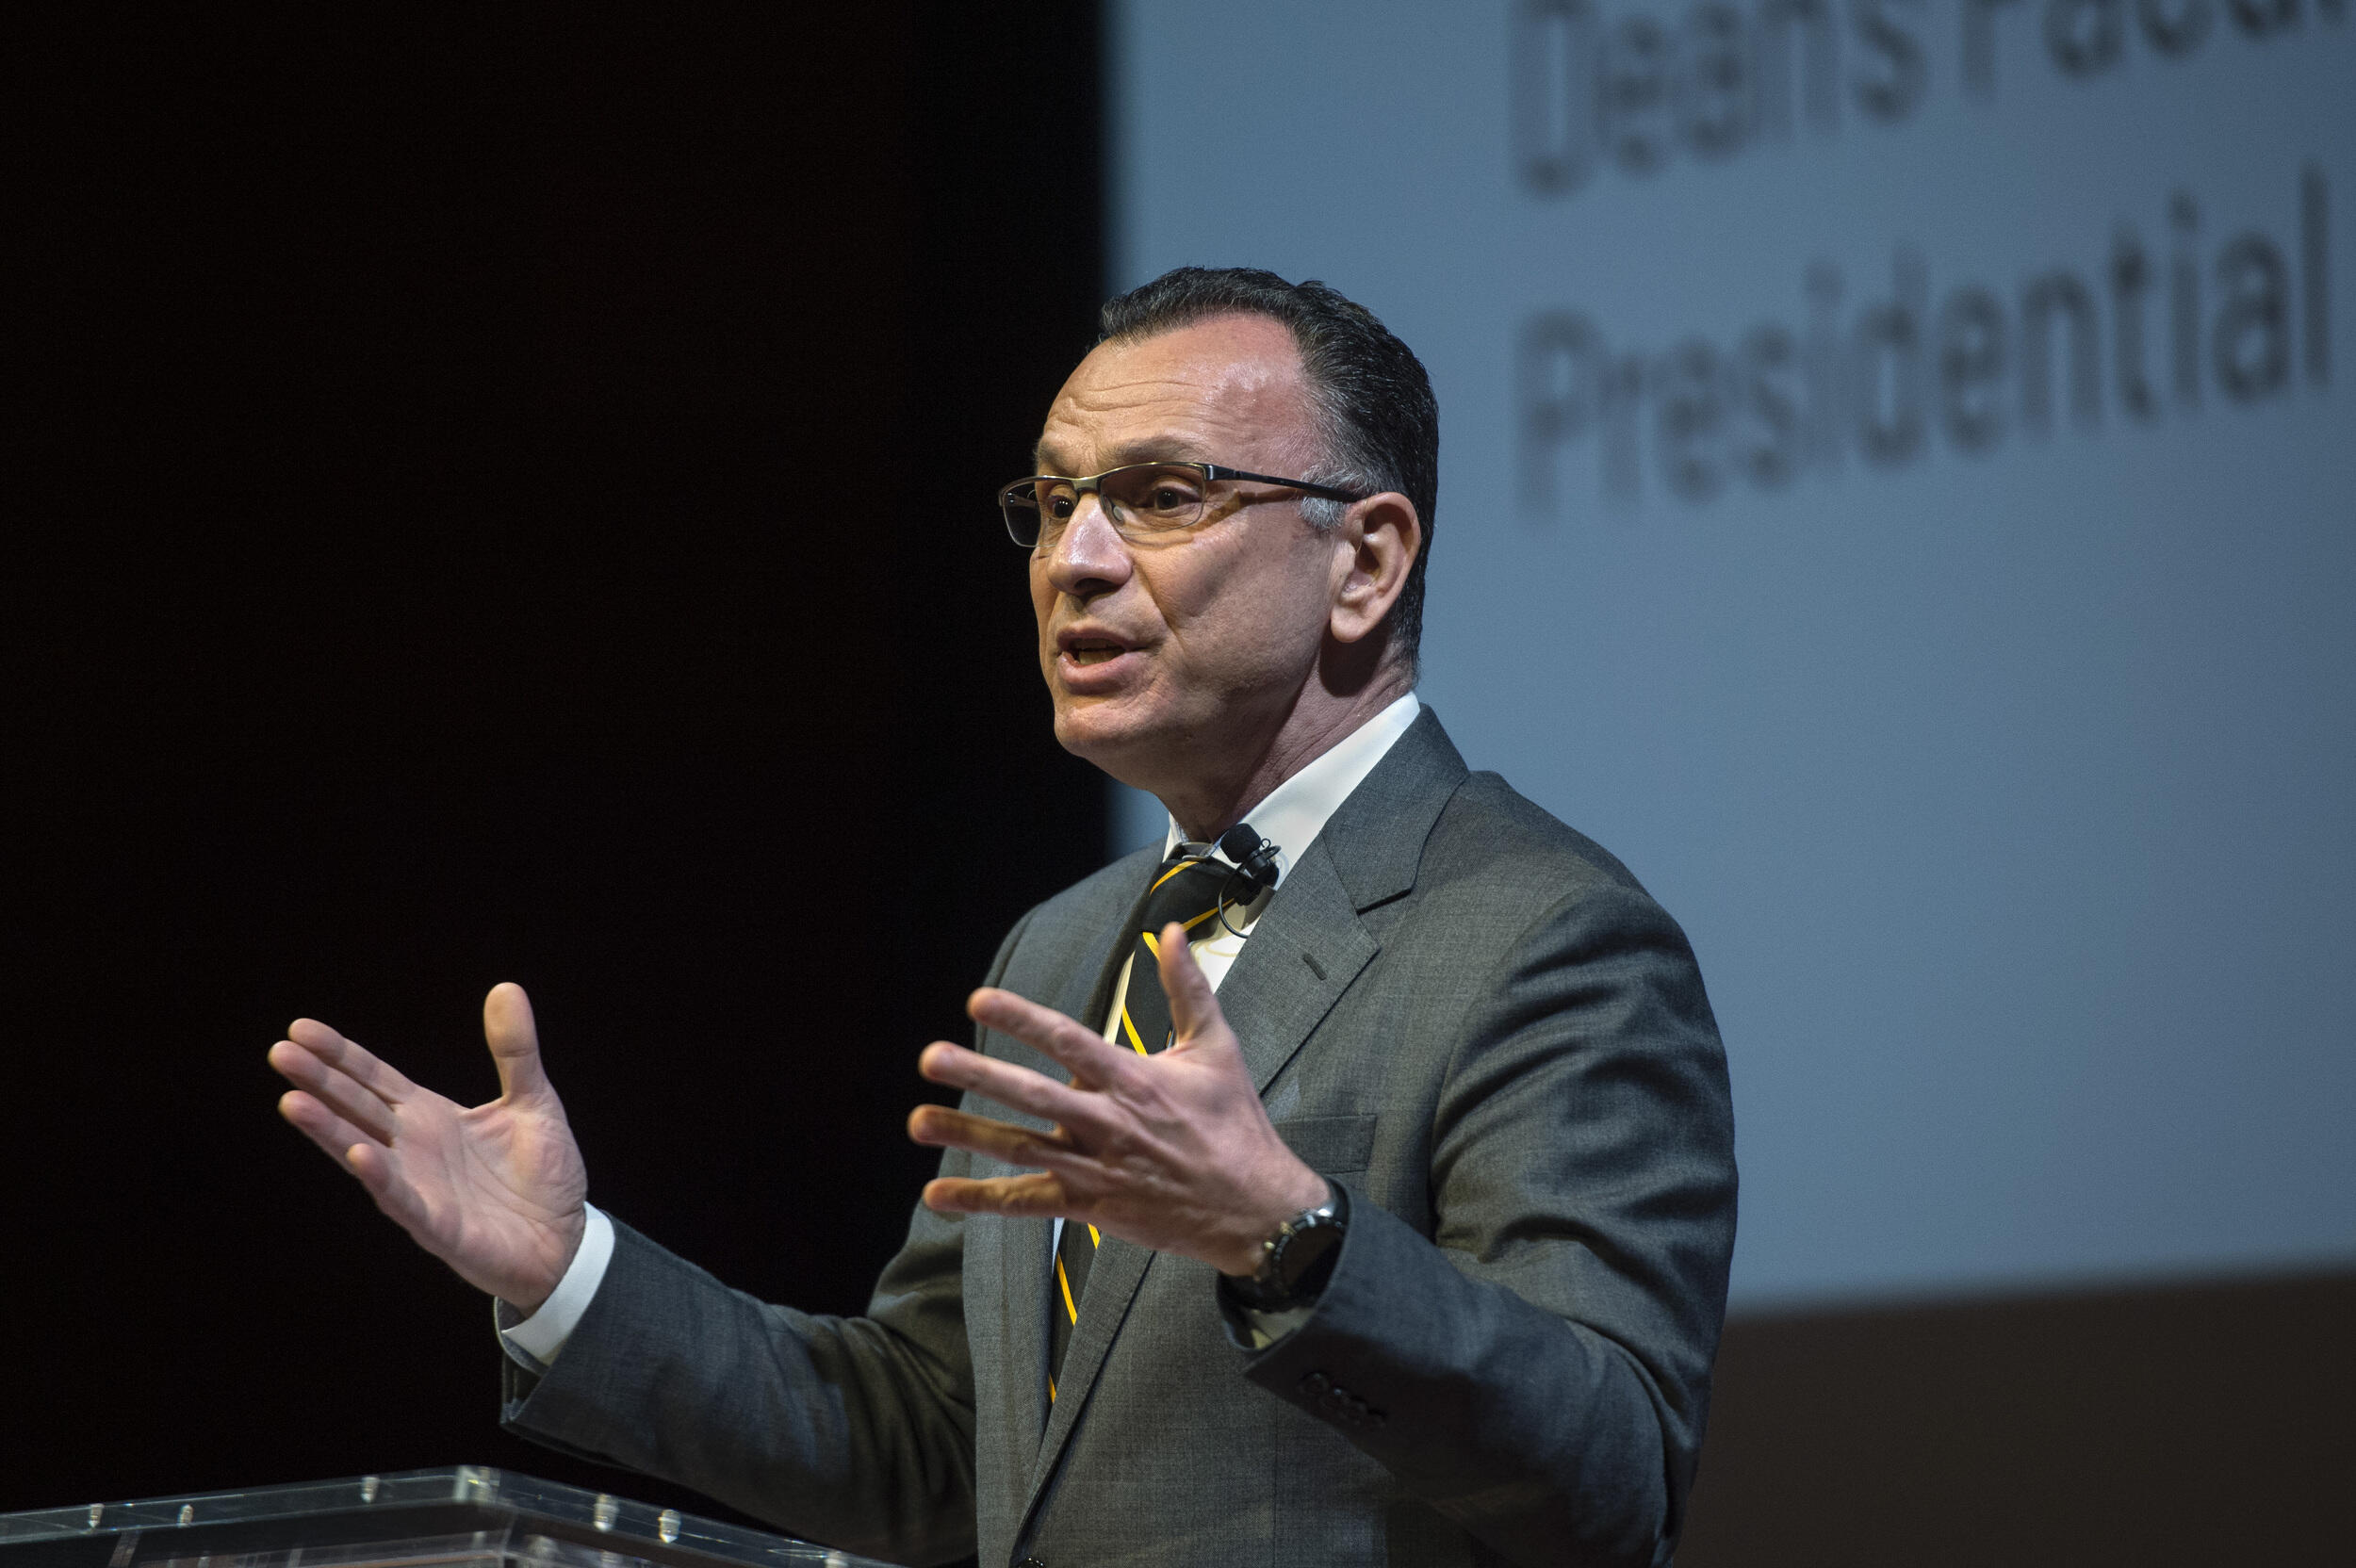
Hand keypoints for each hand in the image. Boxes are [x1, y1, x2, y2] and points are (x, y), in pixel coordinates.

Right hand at [268, 982, 588, 1312]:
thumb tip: (506, 988)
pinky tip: (357, 1154)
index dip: (340, 1055)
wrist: (565, 1237)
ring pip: (364, 1153)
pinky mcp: (439, 1227)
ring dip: (328, 1129)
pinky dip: (381, 1179)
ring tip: (292, 1101)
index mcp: (429, 1116)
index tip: (300, 1028)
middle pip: (357, 1109)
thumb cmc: (541, 1173)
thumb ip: (515, 1050)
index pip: (374, 1079)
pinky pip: (404, 1200)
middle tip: (280, 1052)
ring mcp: (420, 1188)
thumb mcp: (534, 1099)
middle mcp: (413, 1149)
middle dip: (320, 1082)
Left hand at [909, 924, 1327, 1277]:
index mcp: (1134, 1079)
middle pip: (1033, 1096)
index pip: (1067, 1040)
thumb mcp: (1217, 1048)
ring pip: (1019, 1148)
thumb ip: (1187, 987)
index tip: (978, 1001)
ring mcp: (1096, 1167)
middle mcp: (1108, 1123)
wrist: (1254, 1209)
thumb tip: (1170, 933)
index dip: (1021, 1019)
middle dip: (979, 1074)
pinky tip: (939, 1194)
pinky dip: (981, 1201)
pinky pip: (1027, 1202)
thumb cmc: (1235, 1126)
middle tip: (930, 1058)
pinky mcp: (1092, 1205)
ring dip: (966, 1134)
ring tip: (918, 1121)